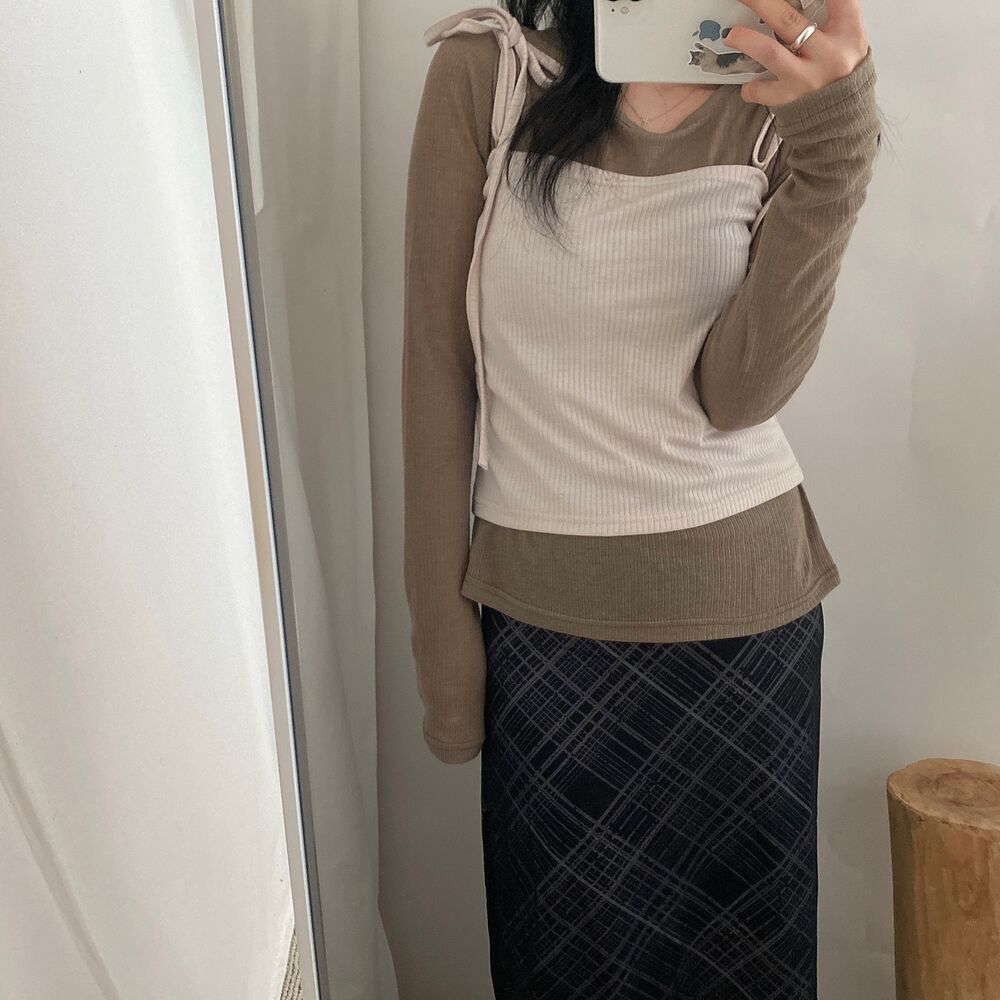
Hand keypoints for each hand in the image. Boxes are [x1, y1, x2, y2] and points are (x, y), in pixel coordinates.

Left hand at [722, 0, 869, 107]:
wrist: (842, 113)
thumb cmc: (839, 67)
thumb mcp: (845, 35)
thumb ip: (828, 14)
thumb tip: (799, 3)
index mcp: (847, 30)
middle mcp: (829, 53)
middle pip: (788, 21)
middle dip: (762, 4)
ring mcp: (809, 77)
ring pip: (771, 53)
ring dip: (747, 41)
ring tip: (731, 35)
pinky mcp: (792, 98)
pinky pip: (764, 91)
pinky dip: (752, 87)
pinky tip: (746, 83)